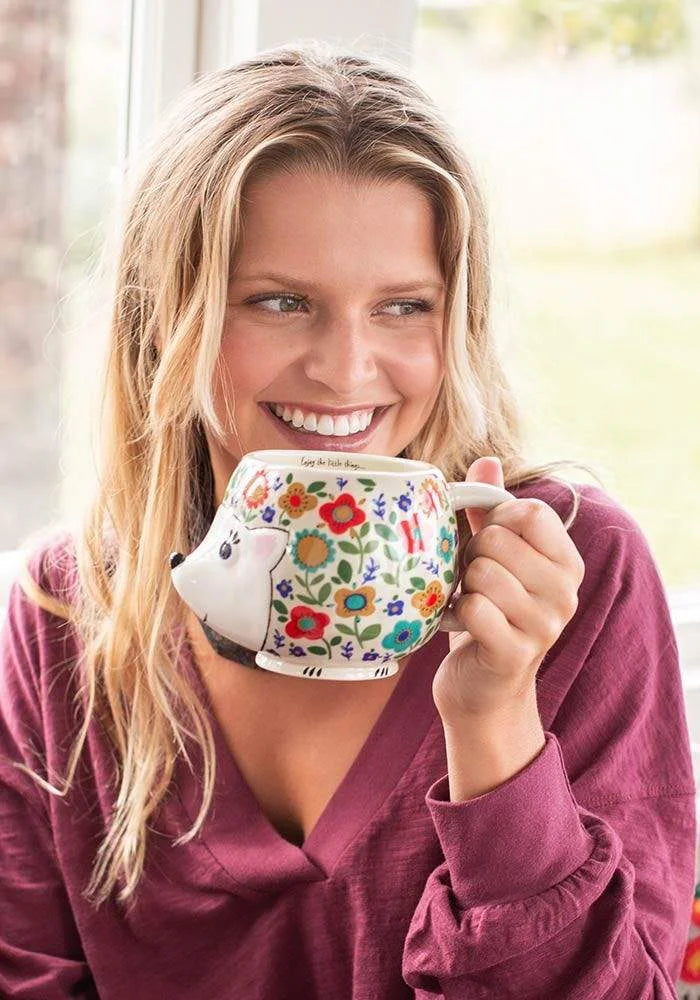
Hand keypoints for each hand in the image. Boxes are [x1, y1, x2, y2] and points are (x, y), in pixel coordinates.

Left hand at [432, 456, 585, 725]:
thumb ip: (491, 511)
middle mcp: (565, 592)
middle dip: (471, 556)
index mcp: (567, 562)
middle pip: (498, 540)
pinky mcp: (516, 653)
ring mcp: (545, 625)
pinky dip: (456, 614)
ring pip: (483, 573)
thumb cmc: (489, 613)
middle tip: (472, 581)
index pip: (529, 511)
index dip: (495, 521)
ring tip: (469, 602)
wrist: (483, 690)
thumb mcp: (494, 559)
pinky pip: (474, 608)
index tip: (488, 544)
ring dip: (463, 587)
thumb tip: (487, 460)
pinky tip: (462, 626)